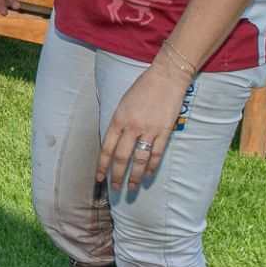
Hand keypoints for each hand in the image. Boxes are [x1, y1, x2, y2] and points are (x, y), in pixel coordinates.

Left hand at [98, 64, 189, 190]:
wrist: (166, 77)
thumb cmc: (142, 88)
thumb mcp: (122, 103)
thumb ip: (118, 123)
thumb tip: (114, 143)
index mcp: (118, 119)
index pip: (107, 148)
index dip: (102, 165)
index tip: (99, 178)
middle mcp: (132, 126)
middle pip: (121, 157)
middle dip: (117, 175)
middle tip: (115, 189)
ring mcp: (150, 130)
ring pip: (140, 159)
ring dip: (135, 176)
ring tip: (132, 188)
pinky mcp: (165, 131)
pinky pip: (157, 153)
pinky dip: (152, 165)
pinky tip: (148, 174)